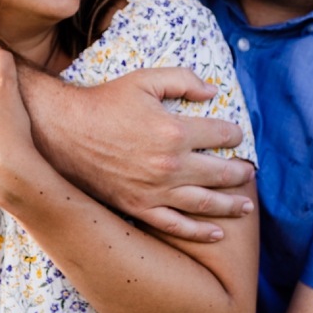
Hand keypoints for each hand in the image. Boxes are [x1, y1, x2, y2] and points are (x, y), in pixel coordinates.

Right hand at [34, 69, 255, 241]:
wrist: (63, 132)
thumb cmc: (104, 103)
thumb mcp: (144, 80)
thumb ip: (183, 80)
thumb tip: (213, 91)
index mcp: (175, 131)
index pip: (221, 135)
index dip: (234, 134)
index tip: (235, 135)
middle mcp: (170, 166)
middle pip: (221, 173)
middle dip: (241, 173)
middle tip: (249, 172)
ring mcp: (155, 191)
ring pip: (205, 203)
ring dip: (231, 205)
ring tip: (246, 206)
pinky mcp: (139, 207)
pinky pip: (176, 225)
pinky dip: (200, 232)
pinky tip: (217, 233)